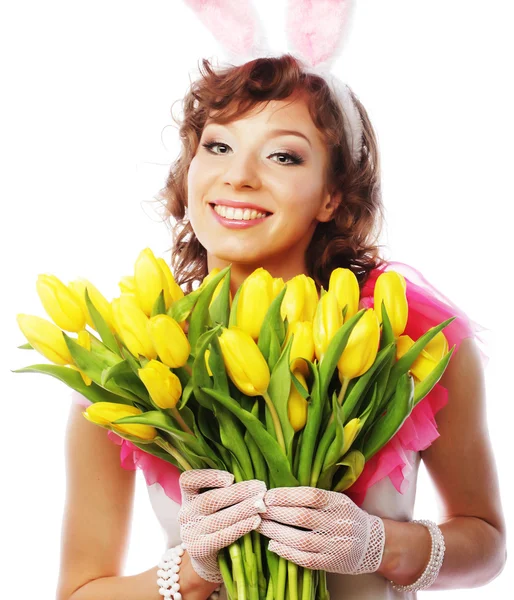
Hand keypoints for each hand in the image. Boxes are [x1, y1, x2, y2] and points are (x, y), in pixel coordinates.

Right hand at [178, 469, 266, 582]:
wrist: (207, 557)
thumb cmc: (216, 520)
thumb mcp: (215, 504)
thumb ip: (226, 491)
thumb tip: (252, 481)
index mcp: (188, 496)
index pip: (188, 480)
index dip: (209, 477)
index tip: (231, 478)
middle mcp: (185, 513)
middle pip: (210, 499)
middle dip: (238, 492)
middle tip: (260, 489)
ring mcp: (190, 533)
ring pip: (217, 518)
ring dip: (242, 509)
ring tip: (261, 504)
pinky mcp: (199, 549)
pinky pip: (221, 536)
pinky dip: (240, 528)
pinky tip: (255, 521)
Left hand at [257, 486, 384, 573]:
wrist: (372, 543)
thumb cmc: (346, 516)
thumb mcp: (336, 499)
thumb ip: (313, 497)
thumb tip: (278, 494)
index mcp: (337, 502)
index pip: (309, 496)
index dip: (286, 495)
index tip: (267, 495)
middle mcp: (337, 523)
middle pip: (301, 517)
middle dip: (275, 513)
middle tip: (257, 509)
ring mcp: (335, 545)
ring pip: (301, 539)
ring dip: (276, 532)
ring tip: (259, 526)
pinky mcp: (331, 563)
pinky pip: (306, 559)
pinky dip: (287, 552)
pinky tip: (273, 545)